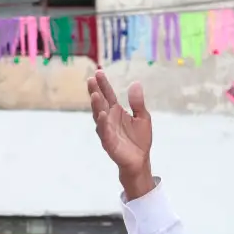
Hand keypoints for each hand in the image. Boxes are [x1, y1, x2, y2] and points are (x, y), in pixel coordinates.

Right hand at [88, 70, 154, 199]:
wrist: (140, 161)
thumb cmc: (139, 140)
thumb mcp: (142, 117)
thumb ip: (137, 102)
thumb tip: (135, 83)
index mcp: (116, 112)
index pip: (108, 95)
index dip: (103, 84)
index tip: (98, 72)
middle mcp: (109, 119)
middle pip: (100, 103)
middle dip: (95, 91)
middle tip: (91, 79)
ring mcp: (107, 130)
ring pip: (99, 116)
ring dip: (96, 106)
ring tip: (95, 94)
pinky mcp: (109, 142)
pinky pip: (104, 132)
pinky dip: (103, 124)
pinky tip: (102, 115)